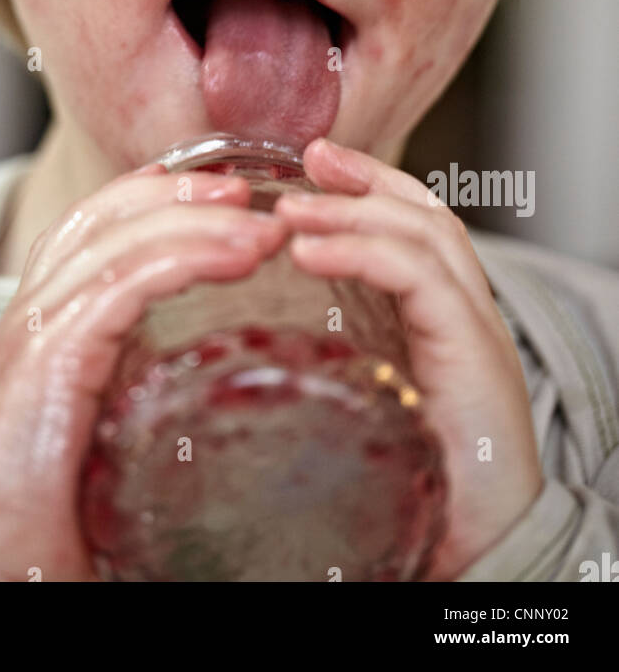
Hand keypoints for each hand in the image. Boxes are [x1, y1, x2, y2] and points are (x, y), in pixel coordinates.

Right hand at [0, 160, 288, 580]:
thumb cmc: (58, 514)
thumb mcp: (110, 424)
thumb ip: (144, 383)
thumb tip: (225, 376)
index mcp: (40, 323)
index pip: (92, 225)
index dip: (155, 194)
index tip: (223, 191)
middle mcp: (29, 313)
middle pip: (104, 215)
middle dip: (183, 192)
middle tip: (252, 195)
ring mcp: (33, 331)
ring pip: (121, 240)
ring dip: (200, 222)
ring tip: (264, 229)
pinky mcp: (48, 360)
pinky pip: (124, 284)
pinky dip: (187, 259)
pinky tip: (237, 259)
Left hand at [274, 137, 544, 581]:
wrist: (479, 560)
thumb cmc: (413, 495)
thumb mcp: (358, 409)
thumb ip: (326, 364)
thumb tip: (239, 344)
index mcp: (436, 326)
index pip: (411, 227)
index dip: (365, 186)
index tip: (309, 160)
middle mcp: (463, 319)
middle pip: (424, 216)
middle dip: (364, 180)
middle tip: (306, 158)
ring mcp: (474, 334)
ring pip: (427, 235)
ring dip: (354, 211)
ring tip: (290, 209)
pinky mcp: (475, 358)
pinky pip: (424, 280)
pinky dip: (366, 254)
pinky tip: (309, 252)